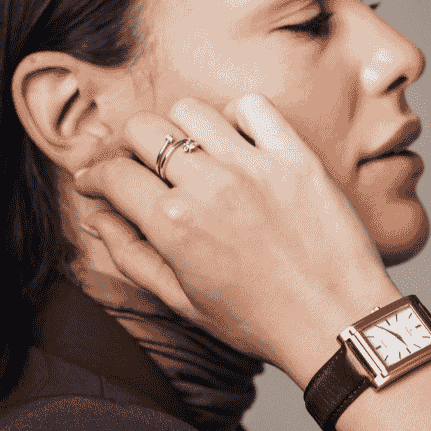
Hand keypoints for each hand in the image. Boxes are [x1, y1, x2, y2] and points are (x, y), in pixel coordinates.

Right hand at [73, 94, 400, 377]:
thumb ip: (131, 255)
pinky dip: (237, 116)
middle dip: (128, 145)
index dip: (94, 175)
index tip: (96, 181)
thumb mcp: (181, 301)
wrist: (336, 323)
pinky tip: (237, 143)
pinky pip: (253, 108)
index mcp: (174, 223)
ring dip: (179, 128)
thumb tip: (98, 215)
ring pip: (192, 111)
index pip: (112, 172)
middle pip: (143, 129)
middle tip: (137, 164)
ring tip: (190, 155)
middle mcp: (209, 185)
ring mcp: (255, 167)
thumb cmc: (260, 322)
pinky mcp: (296, 158)